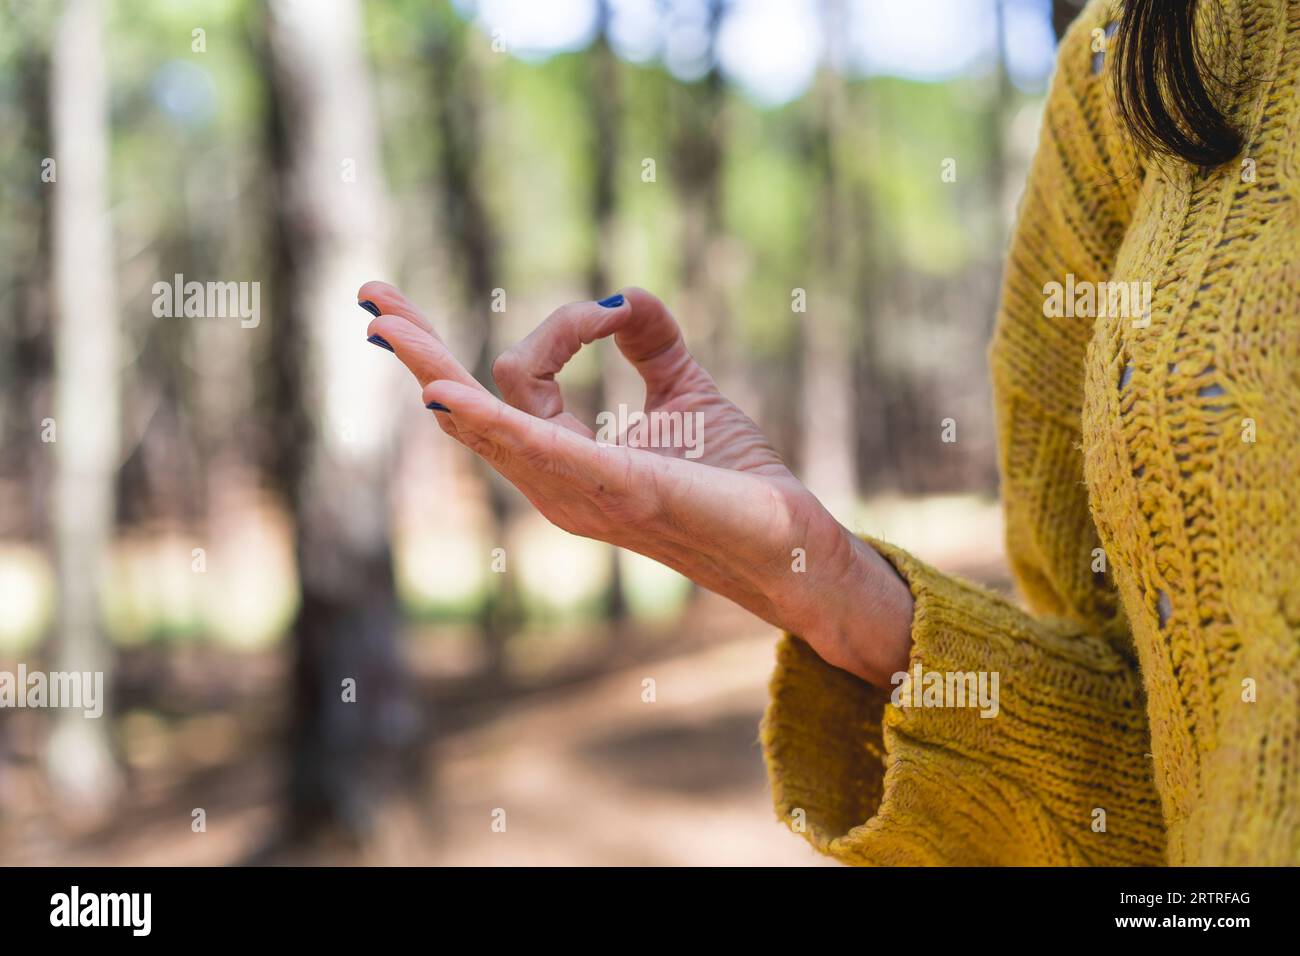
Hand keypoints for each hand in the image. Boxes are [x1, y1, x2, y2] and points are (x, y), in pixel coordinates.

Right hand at [357, 281, 912, 685]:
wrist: (791, 542)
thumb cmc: (736, 479)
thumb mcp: (684, 388)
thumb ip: (648, 339)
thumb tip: (619, 296)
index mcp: (564, 462)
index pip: (509, 386)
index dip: (558, 327)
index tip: (613, 314)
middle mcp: (553, 482)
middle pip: (464, 411)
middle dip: (419, 351)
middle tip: (370, 297)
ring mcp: (577, 491)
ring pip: (484, 422)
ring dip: (433, 366)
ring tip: (384, 322)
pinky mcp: (619, 488)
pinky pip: (538, 447)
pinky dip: (490, 418)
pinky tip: (445, 393)